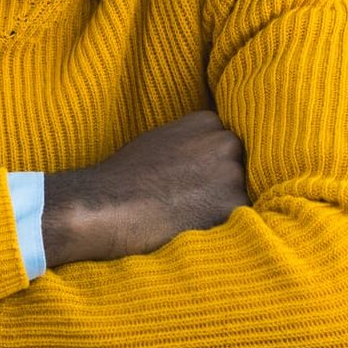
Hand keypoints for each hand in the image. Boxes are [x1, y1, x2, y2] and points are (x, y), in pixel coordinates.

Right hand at [42, 111, 247, 266]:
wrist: (108, 206)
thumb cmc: (125, 176)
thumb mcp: (161, 140)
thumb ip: (192, 142)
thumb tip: (208, 157)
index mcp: (206, 121)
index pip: (226, 142)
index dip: (211, 164)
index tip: (195, 178)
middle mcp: (225, 142)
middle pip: (238, 165)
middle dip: (221, 182)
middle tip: (191, 199)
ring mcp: (231, 173)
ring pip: (239, 193)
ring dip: (222, 205)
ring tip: (187, 214)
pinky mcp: (232, 206)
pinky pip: (239, 218)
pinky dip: (221, 226)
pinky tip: (192, 227)